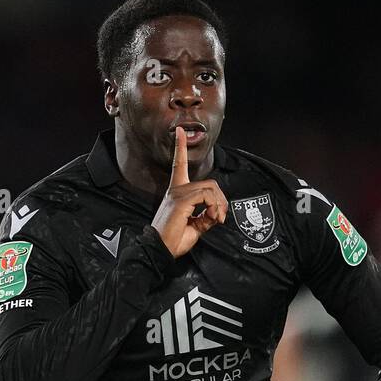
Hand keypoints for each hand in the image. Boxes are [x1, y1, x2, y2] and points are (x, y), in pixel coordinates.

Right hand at [151, 125, 227, 256]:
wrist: (160, 250)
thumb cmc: (173, 241)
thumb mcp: (195, 227)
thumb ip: (205, 217)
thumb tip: (217, 213)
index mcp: (177, 193)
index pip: (178, 164)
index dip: (180, 146)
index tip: (180, 131)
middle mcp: (176, 190)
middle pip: (209, 183)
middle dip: (221, 200)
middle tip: (220, 217)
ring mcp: (178, 193)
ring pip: (210, 188)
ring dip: (218, 205)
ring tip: (215, 220)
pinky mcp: (181, 200)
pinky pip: (206, 196)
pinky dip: (214, 207)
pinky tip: (211, 218)